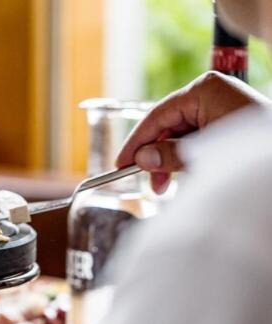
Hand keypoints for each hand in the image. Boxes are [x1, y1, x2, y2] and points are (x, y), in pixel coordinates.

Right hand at [116, 71, 269, 192]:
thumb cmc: (251, 147)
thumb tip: (142, 160)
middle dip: (156, 156)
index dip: (136, 142)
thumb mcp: (202, 152)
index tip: (121, 163)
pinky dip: (187, 157)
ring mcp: (218, 105)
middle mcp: (209, 93)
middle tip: (151, 182)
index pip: (156, 116)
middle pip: (168, 126)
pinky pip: (196, 137)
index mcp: (202, 90)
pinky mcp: (225, 120)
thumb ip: (169, 155)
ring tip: (168, 185)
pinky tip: (185, 173)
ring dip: (171, 160)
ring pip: (180, 135)